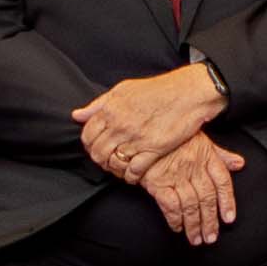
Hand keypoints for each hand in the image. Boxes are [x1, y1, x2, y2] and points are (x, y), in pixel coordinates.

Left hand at [76, 61, 232, 174]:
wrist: (188, 93)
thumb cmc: (158, 89)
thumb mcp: (124, 89)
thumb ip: (99, 104)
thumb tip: (78, 115)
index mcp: (111, 109)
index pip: (88, 135)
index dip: (89, 145)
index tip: (96, 147)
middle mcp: (120, 125)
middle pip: (98, 152)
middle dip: (100, 159)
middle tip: (107, 159)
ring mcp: (136, 138)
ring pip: (113, 163)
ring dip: (114, 169)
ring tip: (120, 167)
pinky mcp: (153, 149)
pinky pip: (134, 170)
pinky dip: (131, 176)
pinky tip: (133, 174)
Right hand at [132, 142, 239, 245]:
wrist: (143, 132)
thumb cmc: (173, 136)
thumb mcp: (200, 139)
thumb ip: (220, 155)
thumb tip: (239, 163)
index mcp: (205, 156)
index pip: (222, 181)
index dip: (227, 202)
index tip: (228, 219)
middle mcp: (193, 167)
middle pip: (207, 198)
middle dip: (210, 221)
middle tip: (211, 237)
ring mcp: (174, 175)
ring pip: (190, 205)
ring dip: (194, 225)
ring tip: (196, 239)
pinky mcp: (157, 182)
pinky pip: (170, 205)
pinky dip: (174, 219)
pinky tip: (177, 228)